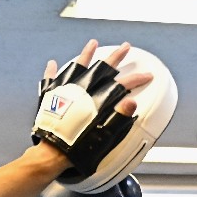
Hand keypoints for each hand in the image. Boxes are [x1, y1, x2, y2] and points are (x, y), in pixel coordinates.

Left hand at [33, 41, 152, 178]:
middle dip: (116, 56)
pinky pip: (50, 79)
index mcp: (96, 100)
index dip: (136, 79)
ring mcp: (64, 91)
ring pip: (77, 66)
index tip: (146, 75)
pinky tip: (52, 64)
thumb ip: (119, 117)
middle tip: (125, 47)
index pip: (121, 84)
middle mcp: (81, 90)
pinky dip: (52, 71)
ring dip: (86, 54)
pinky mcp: (49, 98)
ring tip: (92, 43)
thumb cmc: (78, 149)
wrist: (53, 153)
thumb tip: (132, 102)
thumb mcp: (105, 136)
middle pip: (101, 68)